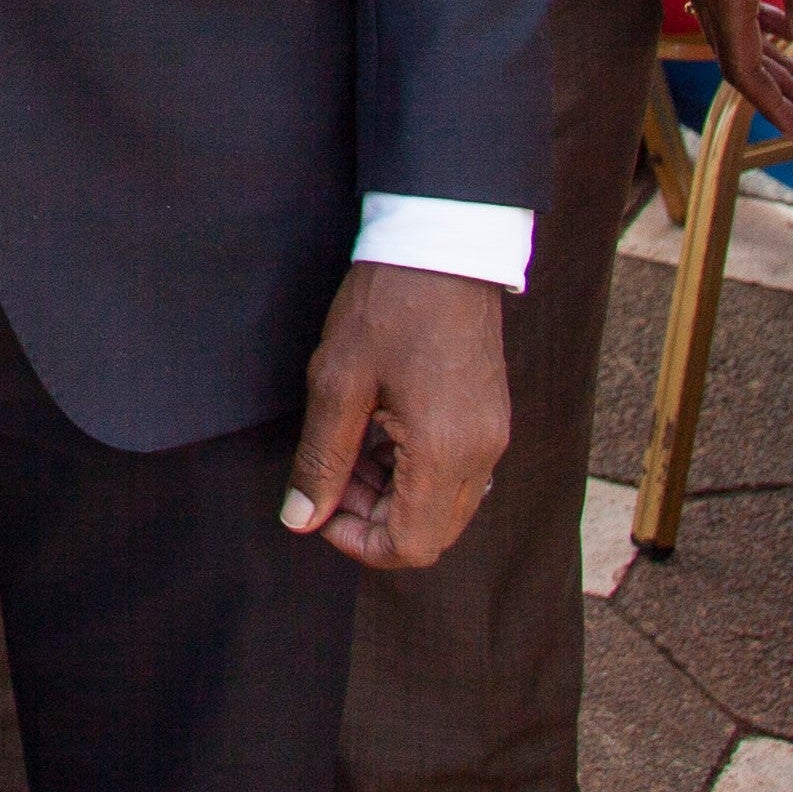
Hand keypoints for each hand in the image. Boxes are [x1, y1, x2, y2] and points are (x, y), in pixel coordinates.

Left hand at [286, 262, 508, 571]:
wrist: (442, 245)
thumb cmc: (387, 307)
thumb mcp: (337, 382)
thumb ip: (321, 460)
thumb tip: (300, 519)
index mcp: (446, 453)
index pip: (411, 546)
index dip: (358, 542)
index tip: (320, 508)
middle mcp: (481, 455)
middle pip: (430, 533)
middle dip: (372, 518)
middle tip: (329, 474)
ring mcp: (492, 437)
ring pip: (442, 505)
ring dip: (391, 495)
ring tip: (348, 447)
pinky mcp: (490, 419)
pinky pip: (455, 473)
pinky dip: (413, 471)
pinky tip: (377, 432)